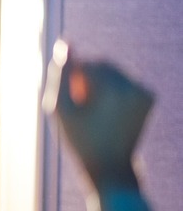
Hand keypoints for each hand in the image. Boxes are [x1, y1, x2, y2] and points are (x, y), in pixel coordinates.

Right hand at [43, 40, 153, 192]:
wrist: (111, 167)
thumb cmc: (80, 140)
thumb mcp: (60, 108)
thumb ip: (60, 75)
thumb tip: (65, 44)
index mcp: (111, 89)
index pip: (85, 64)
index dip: (73, 84)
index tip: (75, 107)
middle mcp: (132, 86)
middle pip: (102, 64)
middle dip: (88, 79)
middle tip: (84, 108)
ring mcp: (144, 91)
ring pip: (113, 71)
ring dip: (100, 83)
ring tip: (95, 111)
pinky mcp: (149, 97)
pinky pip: (125, 81)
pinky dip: (114, 90)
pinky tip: (108, 112)